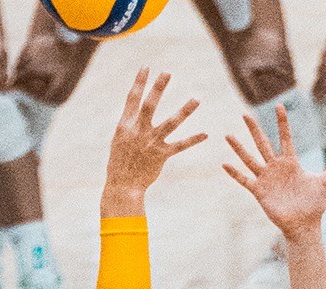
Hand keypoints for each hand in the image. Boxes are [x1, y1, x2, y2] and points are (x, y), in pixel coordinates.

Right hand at [102, 68, 206, 215]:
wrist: (123, 184)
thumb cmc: (120, 160)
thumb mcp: (120, 138)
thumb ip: (129, 122)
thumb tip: (136, 107)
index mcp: (125, 125)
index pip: (132, 99)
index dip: (139, 82)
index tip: (146, 67)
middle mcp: (138, 132)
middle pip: (149, 106)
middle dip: (157, 88)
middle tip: (167, 72)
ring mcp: (150, 143)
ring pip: (170, 124)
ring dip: (184, 111)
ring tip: (197, 99)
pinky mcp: (161, 155)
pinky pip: (180, 146)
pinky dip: (193, 140)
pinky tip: (205, 134)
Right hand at [223, 105, 325, 234]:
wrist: (305, 224)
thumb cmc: (316, 204)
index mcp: (291, 162)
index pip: (285, 137)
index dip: (282, 122)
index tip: (278, 105)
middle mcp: (276, 167)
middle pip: (263, 143)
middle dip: (254, 129)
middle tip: (244, 114)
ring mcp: (266, 178)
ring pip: (250, 159)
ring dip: (239, 148)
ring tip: (228, 135)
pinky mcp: (259, 191)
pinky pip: (245, 180)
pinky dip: (235, 173)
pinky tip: (224, 164)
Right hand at [313, 25, 325, 97]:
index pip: (321, 89)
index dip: (320, 97)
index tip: (321, 102)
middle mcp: (325, 67)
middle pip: (317, 82)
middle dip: (318, 91)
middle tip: (321, 98)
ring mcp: (323, 59)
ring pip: (318, 73)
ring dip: (321, 80)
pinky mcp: (323, 52)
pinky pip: (321, 64)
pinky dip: (323, 70)